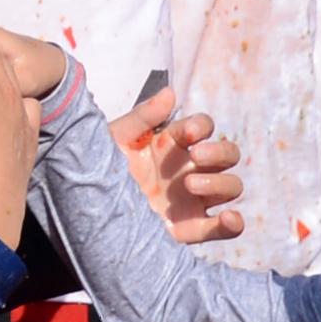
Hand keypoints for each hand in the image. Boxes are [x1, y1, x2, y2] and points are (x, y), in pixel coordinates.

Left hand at [109, 90, 246, 244]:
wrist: (86, 209)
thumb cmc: (99, 168)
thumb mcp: (116, 139)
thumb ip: (142, 117)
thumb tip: (169, 93)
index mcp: (171, 143)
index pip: (202, 127)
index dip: (201, 126)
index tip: (189, 132)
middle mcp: (189, 169)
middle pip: (227, 154)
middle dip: (218, 151)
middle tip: (195, 155)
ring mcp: (194, 199)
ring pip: (231, 186)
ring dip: (220, 183)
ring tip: (190, 185)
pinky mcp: (192, 228)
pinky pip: (224, 228)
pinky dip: (234, 223)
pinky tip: (229, 218)